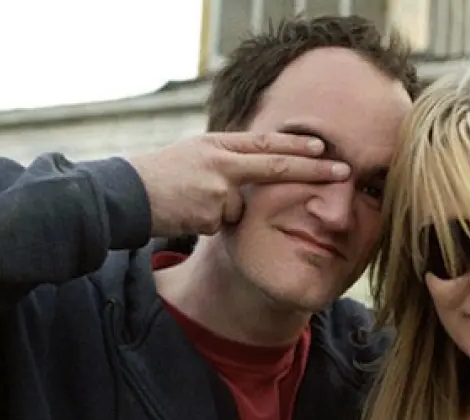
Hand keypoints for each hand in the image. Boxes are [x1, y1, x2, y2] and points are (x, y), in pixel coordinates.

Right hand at [129, 131, 350, 235]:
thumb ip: (225, 162)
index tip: (325, 147)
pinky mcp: (211, 214)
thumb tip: (255, 172)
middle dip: (313, 170)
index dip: (297, 145)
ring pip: (239, 208)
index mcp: (217, 145)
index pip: (265, 143)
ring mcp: (217, 188)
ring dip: (220, 212)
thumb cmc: (159, 179)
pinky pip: (220, 225)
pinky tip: (183, 214)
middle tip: (343, 170)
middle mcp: (221, 162)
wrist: (126, 196)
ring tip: (189, 203)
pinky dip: (205, 224)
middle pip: (275, 166)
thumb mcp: (193, 158)